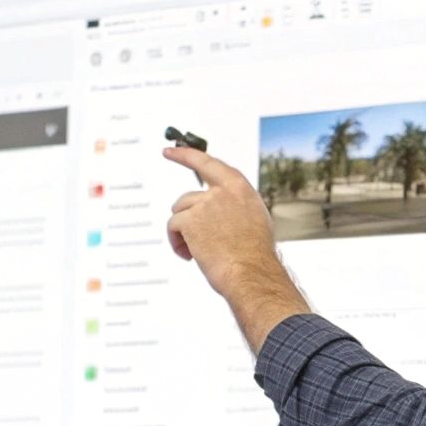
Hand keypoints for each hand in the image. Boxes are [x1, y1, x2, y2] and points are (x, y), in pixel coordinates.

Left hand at [164, 146, 279, 294]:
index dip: (186, 155)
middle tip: (193, 241)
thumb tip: (216, 209)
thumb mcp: (254, 221)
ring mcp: (205, 204)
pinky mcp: (190, 220)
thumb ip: (234, 207)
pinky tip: (188, 256)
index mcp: (240, 189)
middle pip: (189, 198)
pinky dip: (176, 242)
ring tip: (195, 252)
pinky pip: (172, 227)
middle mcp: (222, 192)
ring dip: (182, 233)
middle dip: (187, 219)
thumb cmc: (254, 256)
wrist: (251, 274)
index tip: (170, 151)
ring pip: (179, 213)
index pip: (208, 163)